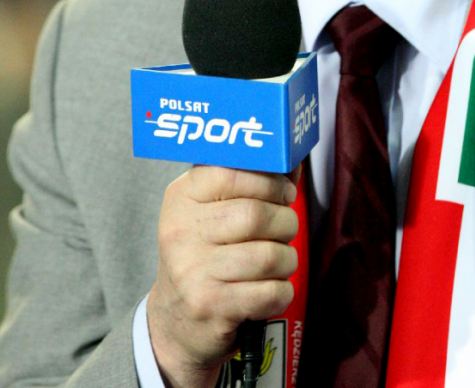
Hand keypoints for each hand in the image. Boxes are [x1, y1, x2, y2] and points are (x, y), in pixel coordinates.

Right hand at [147, 165, 299, 387]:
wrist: (175, 321)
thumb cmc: (206, 254)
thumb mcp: (214, 210)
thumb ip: (253, 182)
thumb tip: (294, 159)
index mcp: (181, 196)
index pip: (232, 173)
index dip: (271, 182)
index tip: (284, 194)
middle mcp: (181, 231)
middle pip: (256, 215)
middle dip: (286, 223)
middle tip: (285, 230)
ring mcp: (192, 271)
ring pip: (268, 256)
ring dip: (287, 260)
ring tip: (278, 262)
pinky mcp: (209, 306)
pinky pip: (270, 292)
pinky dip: (282, 291)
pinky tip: (270, 290)